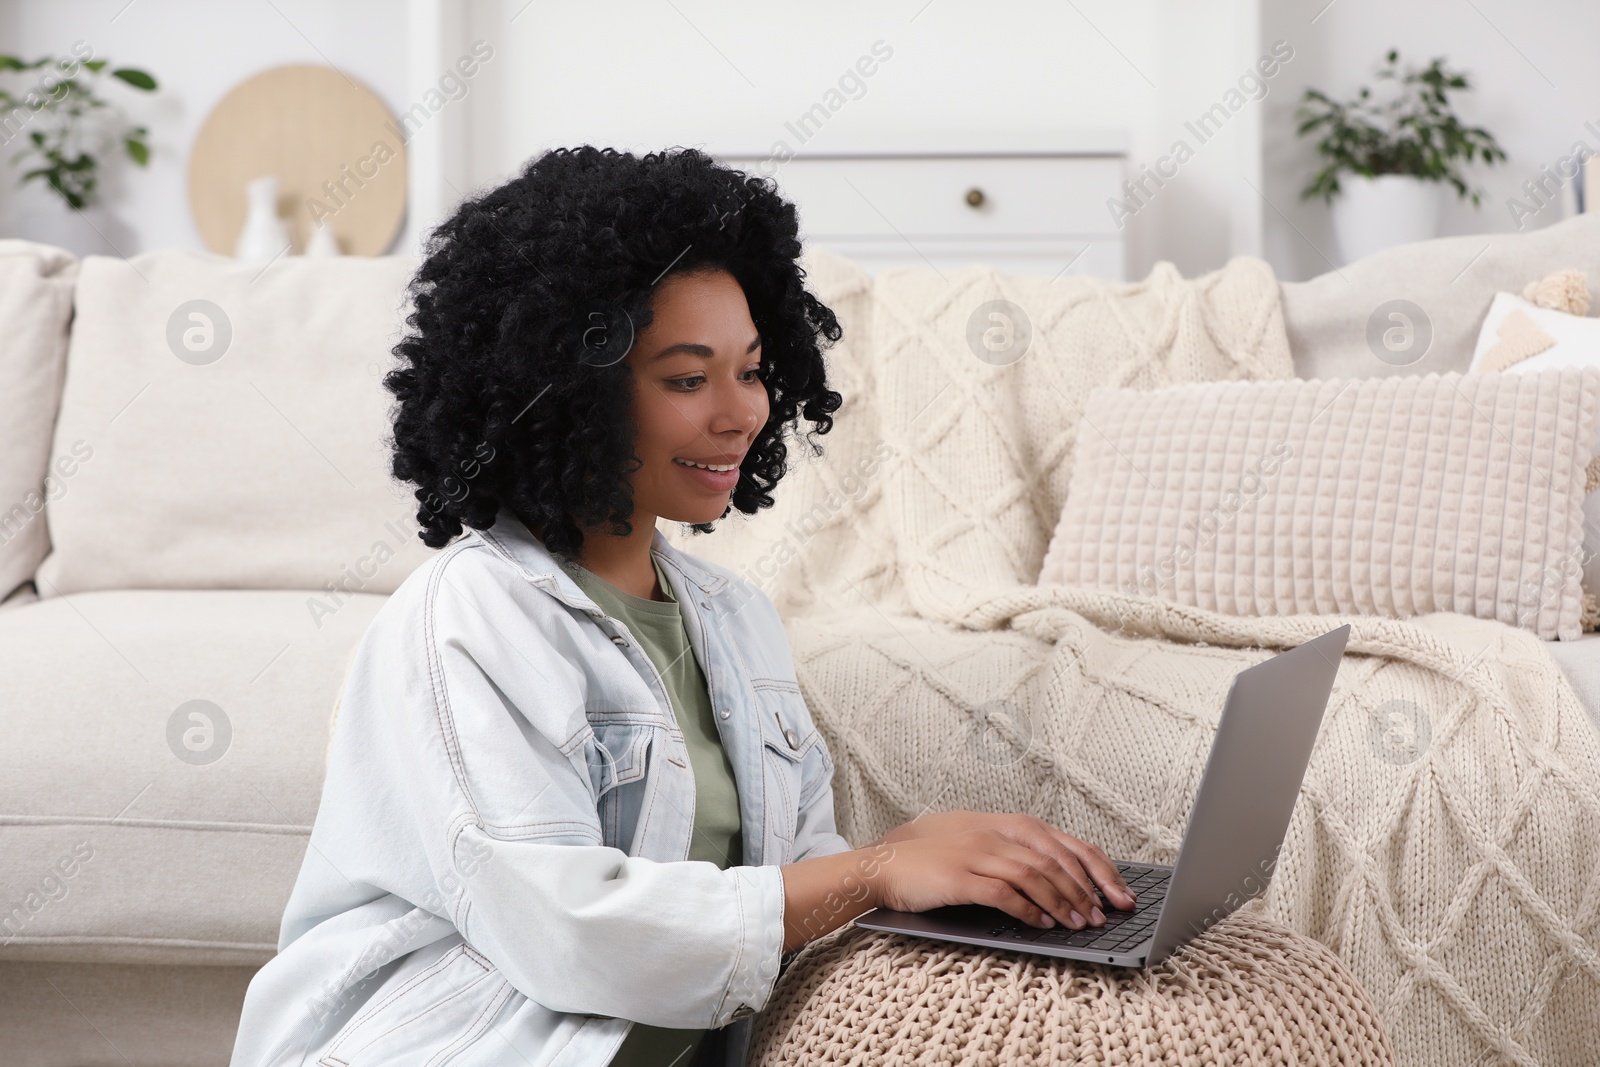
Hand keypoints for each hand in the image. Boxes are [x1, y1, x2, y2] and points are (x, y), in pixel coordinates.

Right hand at [863, 825, 1126, 932]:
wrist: (884, 864)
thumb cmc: (932, 858)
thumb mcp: (978, 842)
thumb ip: (1015, 852)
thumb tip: (1060, 875)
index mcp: (1005, 824)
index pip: (1064, 842)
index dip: (1097, 868)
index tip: (1118, 892)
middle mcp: (995, 834)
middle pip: (1055, 859)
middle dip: (1087, 889)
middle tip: (1104, 915)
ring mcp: (976, 853)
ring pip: (1034, 875)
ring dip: (1063, 901)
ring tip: (1080, 924)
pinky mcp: (960, 877)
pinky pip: (1003, 893)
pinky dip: (1029, 909)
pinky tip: (1044, 923)